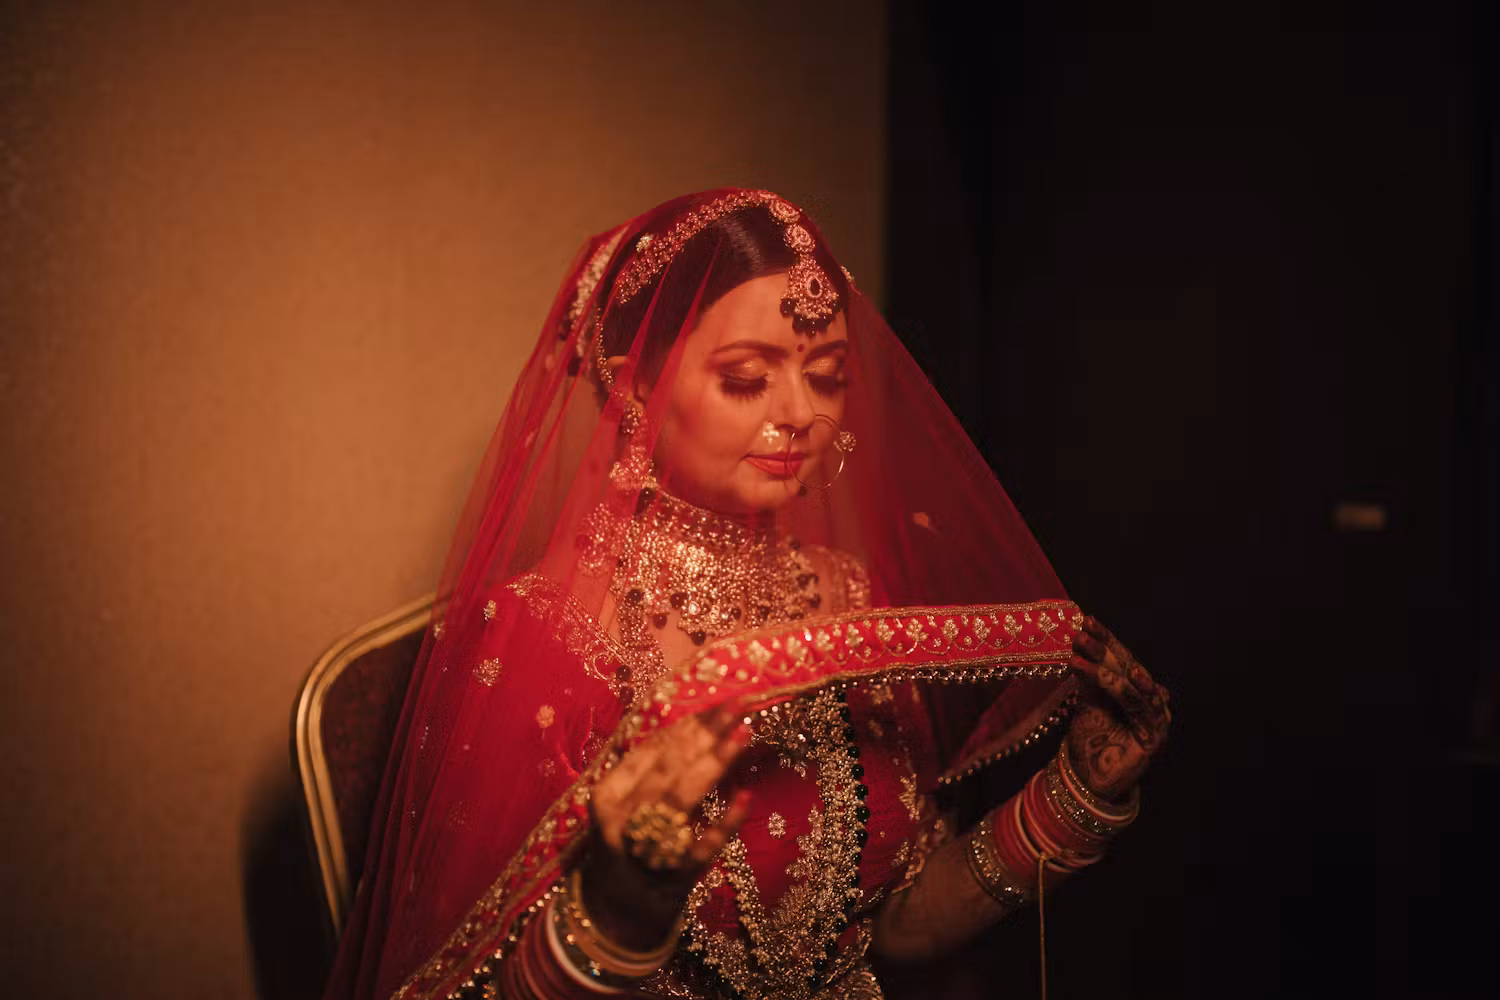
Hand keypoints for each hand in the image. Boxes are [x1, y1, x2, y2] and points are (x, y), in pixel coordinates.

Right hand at [581, 705, 752, 949]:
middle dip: (707, 732)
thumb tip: (696, 724)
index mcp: (608, 793)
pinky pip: (703, 847)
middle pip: (669, 767)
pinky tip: (748, 797)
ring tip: (745, 733)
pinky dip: (725, 822)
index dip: (687, 723)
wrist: (612, 915)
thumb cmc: (625, 844)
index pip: (651, 750)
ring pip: (682, 798)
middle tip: (741, 704)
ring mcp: (647, 848)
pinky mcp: (674, 877)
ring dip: (714, 763)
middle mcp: (622, 819)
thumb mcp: (624, 805)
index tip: (718, 701)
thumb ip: (651, 770)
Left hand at [1064, 616, 1170, 800]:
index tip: (1086, 621)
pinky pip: (1139, 707)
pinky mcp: (1155, 737)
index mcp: (1135, 690)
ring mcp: (1156, 719)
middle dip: (1105, 648)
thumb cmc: (1090, 739)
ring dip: (1106, 666)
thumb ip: (1089, 677)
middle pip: (1129, 667)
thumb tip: (1082, 642)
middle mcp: (1150, 700)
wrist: (1089, 780)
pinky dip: (1125, 690)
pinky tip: (1114, 677)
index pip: (1121, 659)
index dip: (1106, 640)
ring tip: (1083, 651)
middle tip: (1083, 631)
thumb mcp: (1087, 701)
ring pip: (1133, 684)